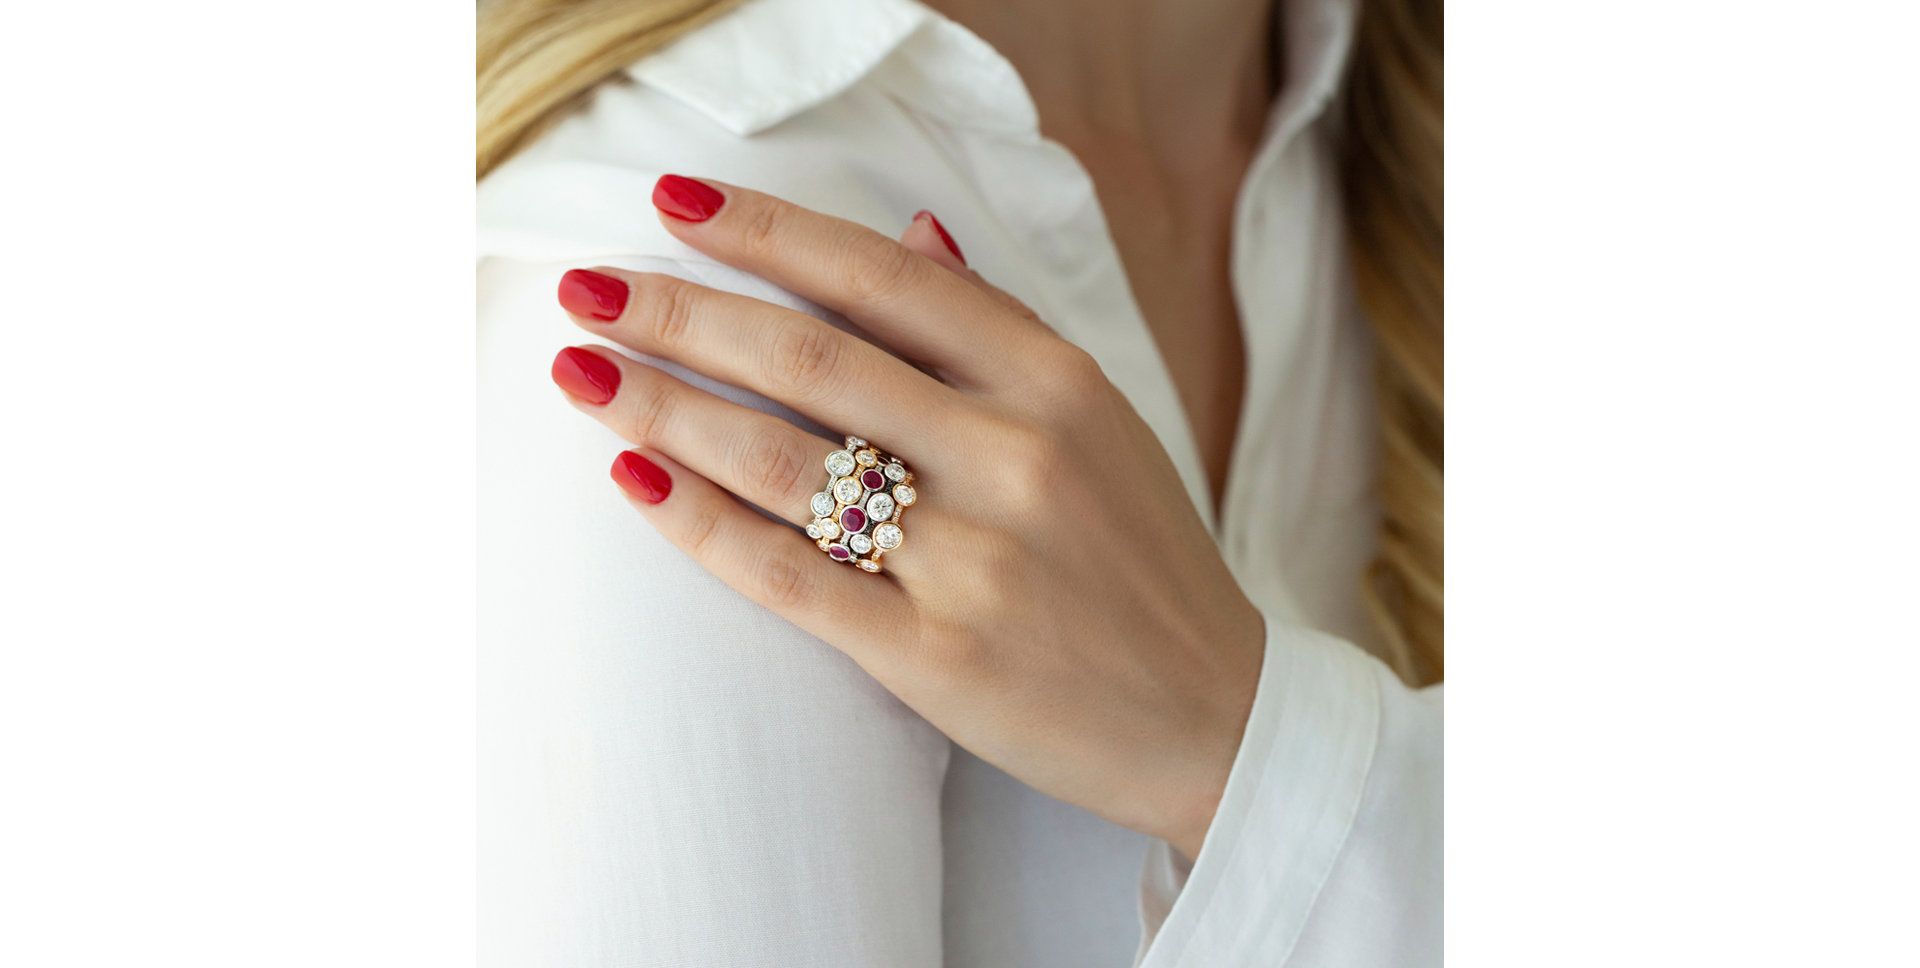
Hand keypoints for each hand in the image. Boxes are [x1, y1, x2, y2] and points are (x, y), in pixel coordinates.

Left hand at [547, 175, 1264, 857]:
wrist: (1213, 714)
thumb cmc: (1142, 556)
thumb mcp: (1100, 418)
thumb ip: (1000, 325)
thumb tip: (910, 230)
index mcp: (1054, 381)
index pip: (882, 277)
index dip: (766, 233)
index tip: (674, 204)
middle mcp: (1014, 456)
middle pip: (810, 360)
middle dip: (681, 314)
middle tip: (588, 290)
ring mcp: (973, 559)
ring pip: (781, 462)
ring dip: (663, 407)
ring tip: (581, 370)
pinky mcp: (935, 655)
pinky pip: (787, 575)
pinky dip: (699, 522)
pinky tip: (633, 476)